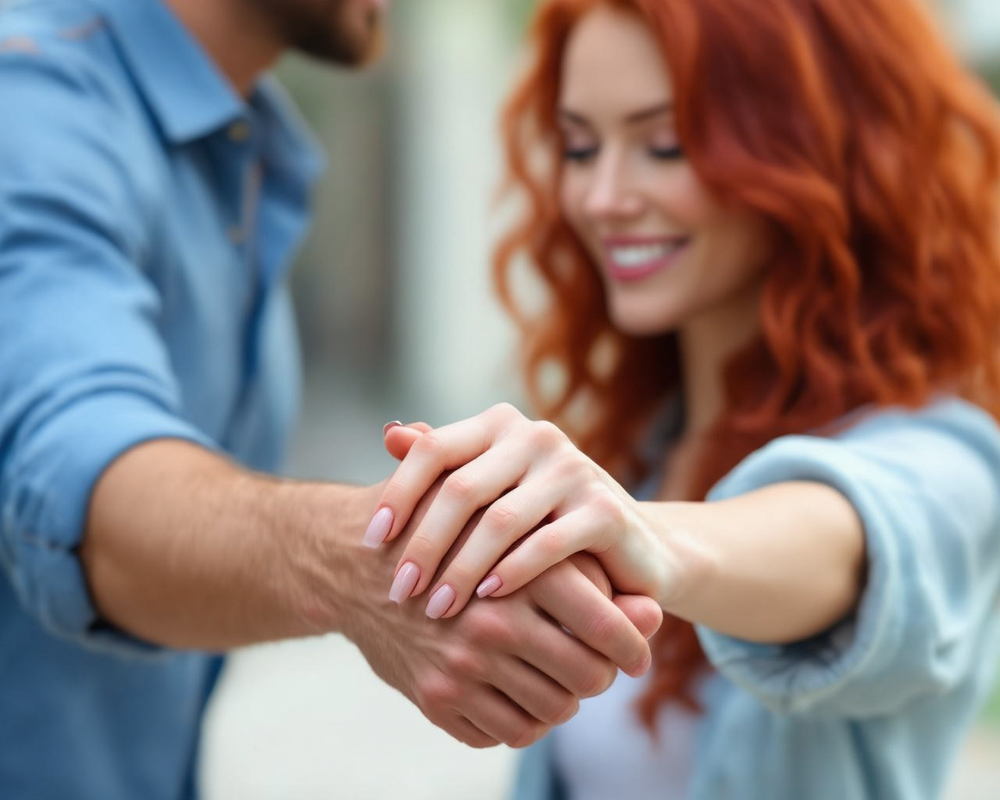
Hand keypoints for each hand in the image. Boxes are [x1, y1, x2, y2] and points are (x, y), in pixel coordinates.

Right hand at [347, 478, 661, 747]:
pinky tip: (517, 691)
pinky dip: (522, 719)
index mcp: (520, 573)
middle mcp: (492, 624)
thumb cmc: (449, 535)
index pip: (606, 629)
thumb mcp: (516, 532)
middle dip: (601, 676)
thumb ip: (590, 571)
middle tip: (598, 665)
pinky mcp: (435, 699)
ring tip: (558, 676)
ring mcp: (460, 666)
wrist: (355, 562)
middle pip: (586, 678)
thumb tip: (656, 610)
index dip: (634, 645)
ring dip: (564, 699)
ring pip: (551, 712)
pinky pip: (505, 732)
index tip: (638, 653)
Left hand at [369, 404, 675, 618]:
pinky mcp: (604, 510)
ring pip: (499, 521)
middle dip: (423, 544)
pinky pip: (546, 545)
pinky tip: (487, 600)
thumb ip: (445, 462)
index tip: (370, 542)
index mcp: (500, 425)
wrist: (632, 547)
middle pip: (461, 488)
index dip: (398, 493)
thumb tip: (388, 433)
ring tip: (436, 609)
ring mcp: (573, 470)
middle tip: (397, 591)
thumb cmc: (543, 521)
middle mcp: (536, 436)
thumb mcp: (492, 490)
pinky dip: (512, 574)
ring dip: (461, 570)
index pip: (434, 449)